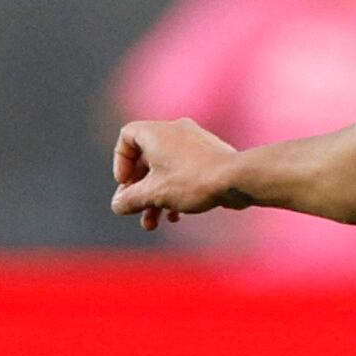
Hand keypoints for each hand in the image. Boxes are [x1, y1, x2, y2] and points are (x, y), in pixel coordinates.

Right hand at [112, 117, 245, 227]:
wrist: (237, 179)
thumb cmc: (193, 181)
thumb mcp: (154, 194)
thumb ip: (130, 200)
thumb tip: (117, 205)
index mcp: (156, 132)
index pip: (127, 137)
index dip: (121, 161)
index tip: (125, 183)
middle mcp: (175, 131)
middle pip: (146, 159)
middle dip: (138, 189)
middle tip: (135, 210)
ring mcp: (194, 142)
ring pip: (166, 169)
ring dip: (155, 197)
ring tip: (152, 224)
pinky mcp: (210, 156)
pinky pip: (184, 171)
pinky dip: (175, 191)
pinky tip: (176, 216)